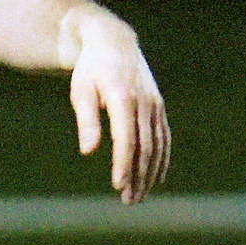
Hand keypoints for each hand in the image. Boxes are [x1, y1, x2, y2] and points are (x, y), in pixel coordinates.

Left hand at [63, 8, 170, 203]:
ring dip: (150, 173)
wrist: (114, 43)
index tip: (118, 186)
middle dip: (138, 175)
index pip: (126, 138)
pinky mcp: (159, 107)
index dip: (123, 163)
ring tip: (138, 196)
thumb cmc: (91, 71)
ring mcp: (155, 105)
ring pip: (157, 145)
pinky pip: (164, 138)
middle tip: (129, 200)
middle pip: (145, 146)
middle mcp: (144, 102)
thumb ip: (87, 120)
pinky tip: (155, 178)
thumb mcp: (81, 91)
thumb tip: (88, 151)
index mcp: (123, 97)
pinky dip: (162, 159)